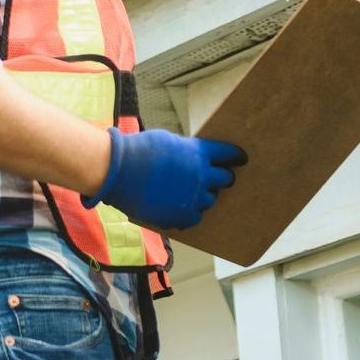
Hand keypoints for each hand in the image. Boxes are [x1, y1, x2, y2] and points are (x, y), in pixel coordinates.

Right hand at [82, 127, 246, 230]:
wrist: (119, 171)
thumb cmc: (141, 151)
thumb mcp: (169, 141)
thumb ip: (187, 151)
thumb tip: (194, 158)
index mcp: (200, 153)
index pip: (228, 155)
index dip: (236, 156)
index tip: (241, 159)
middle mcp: (201, 177)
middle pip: (225, 180)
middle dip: (223, 178)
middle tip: (219, 177)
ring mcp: (191, 199)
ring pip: (210, 200)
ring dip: (205, 195)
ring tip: (194, 192)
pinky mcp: (179, 216)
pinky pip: (194, 217)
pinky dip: (191, 212)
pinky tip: (182, 206)